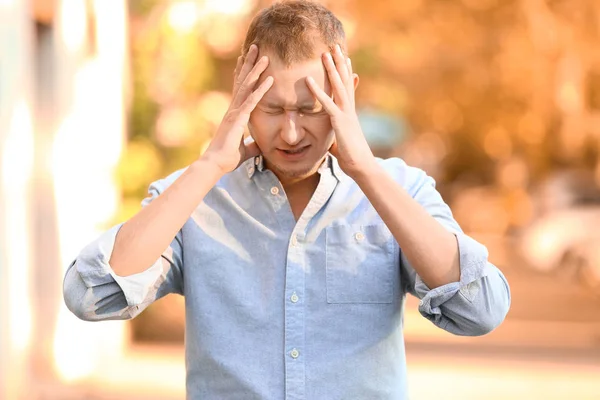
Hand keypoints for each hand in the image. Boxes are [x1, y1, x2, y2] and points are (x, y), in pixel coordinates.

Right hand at [201, 44, 272, 173]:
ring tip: (265, 55)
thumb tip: (260, 146)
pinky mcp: (238, 119)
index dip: (245, 73)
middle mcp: (233, 109)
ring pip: (247, 86)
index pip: (240, 89)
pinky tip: (270, 79)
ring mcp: (234, 112)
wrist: (215, 165)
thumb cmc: (226, 158)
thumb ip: (252, 145)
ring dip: (256, 70)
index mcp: (234, 114)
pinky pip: (252, 101)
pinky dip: (262, 90)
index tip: (248, 59)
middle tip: (256, 47)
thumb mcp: (245, 150)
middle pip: (242, 81)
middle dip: (249, 63)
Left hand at [305, 45, 375, 175]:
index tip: (344, 57)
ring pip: (338, 86)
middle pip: (344, 81)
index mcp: (350, 113)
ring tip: (325, 53)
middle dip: (340, 63)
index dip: (345, 72)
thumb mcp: (342, 142)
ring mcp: (345, 114)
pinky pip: (326, 104)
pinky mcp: (339, 122)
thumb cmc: (352, 158)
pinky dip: (316, 91)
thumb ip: (337, 135)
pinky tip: (308, 80)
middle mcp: (349, 109)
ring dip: (331, 69)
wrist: (362, 166)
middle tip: (335, 46)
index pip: (347, 88)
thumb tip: (332, 138)